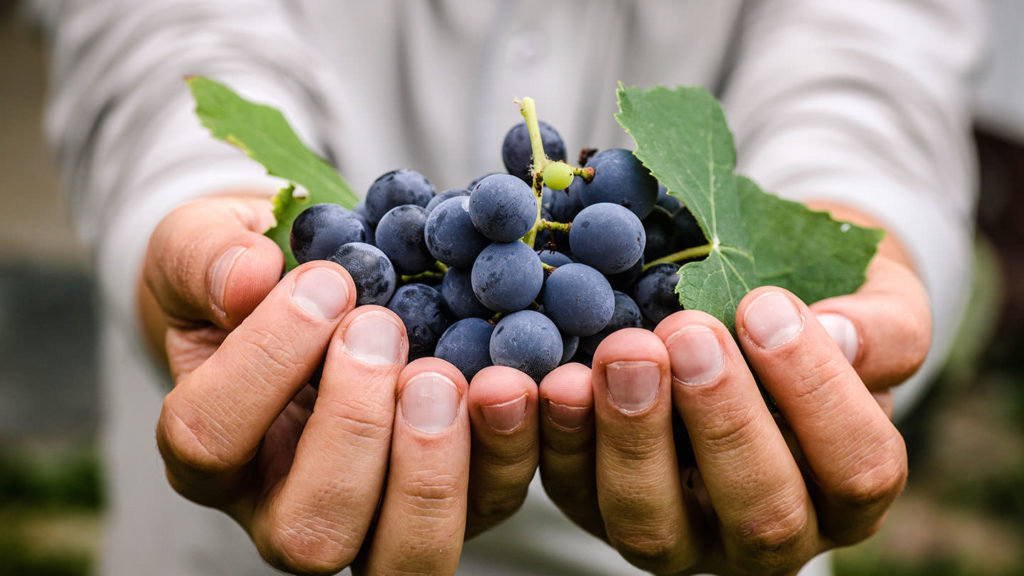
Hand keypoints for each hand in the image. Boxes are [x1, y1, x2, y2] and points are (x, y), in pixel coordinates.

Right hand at [143, 195, 537, 574]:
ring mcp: (375, 516)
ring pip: (403, 556)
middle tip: (382, 329)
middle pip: (312, 534)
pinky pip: (489, 501)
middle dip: (354, 428)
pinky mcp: (453, 499)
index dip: (266, 361)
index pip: (211, 439)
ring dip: (431, 468)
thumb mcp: (202, 245)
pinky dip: (509, 448)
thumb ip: (203, 256)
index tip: (324, 283)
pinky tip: (511, 383)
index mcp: (213, 450)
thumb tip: (246, 278)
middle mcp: (287, 507)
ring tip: (441, 374)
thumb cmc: (253, 283)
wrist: (320, 297)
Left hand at [538, 248, 927, 574]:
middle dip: (722, 421)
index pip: (857, 470)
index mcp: (846, 493)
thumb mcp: (877, 304)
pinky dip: (559, 440)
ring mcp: (681, 534)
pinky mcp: (602, 510)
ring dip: (633, 438)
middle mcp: (768, 535)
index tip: (768, 307)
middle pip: (760, 516)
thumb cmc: (822, 311)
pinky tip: (556, 380)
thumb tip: (841, 335)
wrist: (748, 310)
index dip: (818, 395)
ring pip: (653, 526)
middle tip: (688, 332)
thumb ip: (880, 328)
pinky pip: (575, 494)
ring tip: (624, 351)